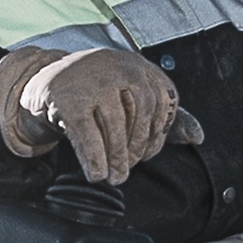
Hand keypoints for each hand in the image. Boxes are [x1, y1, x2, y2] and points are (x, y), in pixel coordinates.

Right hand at [0, 46, 203, 186]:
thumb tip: (198, 137)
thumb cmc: (95, 93)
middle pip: (142, 112)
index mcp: (138, 65)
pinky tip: (96, 174)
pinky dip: (95, 159)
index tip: (147, 154)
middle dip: (138, 147)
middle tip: (128, 169)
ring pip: (115, 126)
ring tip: (114, 177)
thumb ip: (165, 115)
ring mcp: (91, 80)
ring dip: (116, 159)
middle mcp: (118, 66)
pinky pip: (87, 136)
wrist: (44, 82)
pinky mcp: (66, 99)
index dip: (159, 133)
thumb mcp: (131, 97)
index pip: (164, 99)